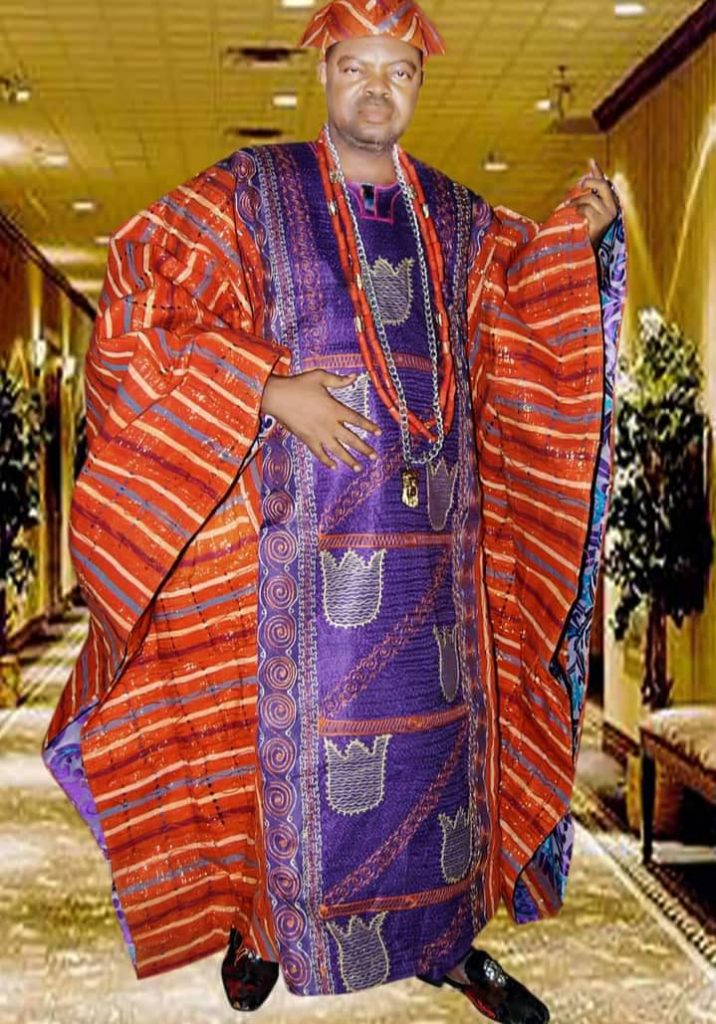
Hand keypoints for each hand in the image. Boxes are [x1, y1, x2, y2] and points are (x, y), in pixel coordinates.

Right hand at [260, 369, 381, 471]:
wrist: (278, 397)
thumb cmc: (298, 385)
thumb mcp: (320, 377)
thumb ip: (338, 380)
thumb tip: (354, 377)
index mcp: (335, 409)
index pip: (357, 420)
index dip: (369, 426)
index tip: (379, 433)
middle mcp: (329, 424)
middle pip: (351, 439)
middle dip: (364, 448)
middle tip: (374, 456)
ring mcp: (318, 434)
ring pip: (338, 450)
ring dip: (349, 460)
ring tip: (359, 467)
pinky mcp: (307, 439)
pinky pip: (319, 453)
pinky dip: (326, 460)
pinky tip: (333, 466)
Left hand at [567, 158, 617, 250]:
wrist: (587, 250)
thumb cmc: (585, 230)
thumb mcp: (585, 210)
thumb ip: (584, 198)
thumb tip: (577, 184)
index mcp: (610, 202)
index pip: (604, 182)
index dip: (597, 171)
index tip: (590, 160)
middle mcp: (613, 207)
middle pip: (603, 185)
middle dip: (590, 182)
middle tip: (578, 186)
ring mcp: (608, 215)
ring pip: (591, 198)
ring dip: (577, 201)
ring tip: (569, 207)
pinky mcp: (601, 222)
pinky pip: (586, 209)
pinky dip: (578, 211)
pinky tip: (576, 217)